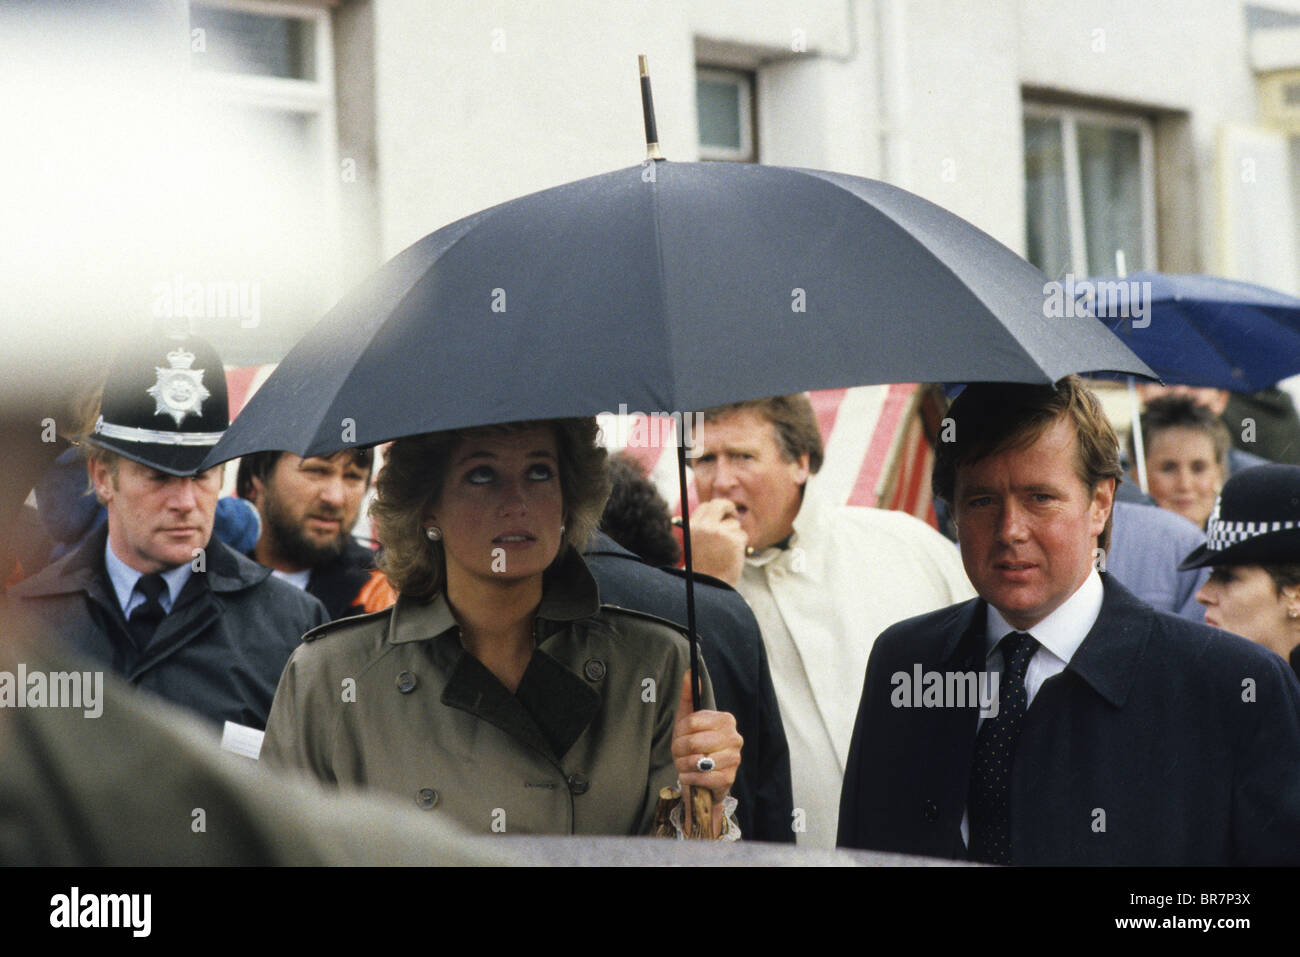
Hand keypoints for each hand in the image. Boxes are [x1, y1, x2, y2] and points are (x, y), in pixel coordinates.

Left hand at [672, 671, 741, 834]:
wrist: (702, 779)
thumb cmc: (694, 746)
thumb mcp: (688, 720)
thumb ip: (689, 694)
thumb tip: (689, 671)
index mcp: (725, 720)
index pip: (692, 721)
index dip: (679, 732)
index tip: (679, 736)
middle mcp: (734, 737)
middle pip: (693, 741)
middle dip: (679, 750)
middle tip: (679, 753)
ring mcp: (734, 758)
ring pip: (697, 760)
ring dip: (683, 765)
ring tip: (684, 764)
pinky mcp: (729, 778)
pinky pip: (702, 776)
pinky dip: (689, 778)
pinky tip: (688, 776)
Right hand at [685, 498, 747, 584]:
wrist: (708, 586)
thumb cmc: (703, 568)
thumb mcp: (697, 545)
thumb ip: (705, 528)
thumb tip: (722, 513)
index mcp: (692, 527)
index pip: (706, 506)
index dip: (717, 508)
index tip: (723, 512)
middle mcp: (705, 527)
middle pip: (721, 505)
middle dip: (730, 508)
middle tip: (734, 516)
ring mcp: (720, 533)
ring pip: (734, 524)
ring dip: (735, 535)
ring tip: (726, 552)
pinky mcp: (734, 540)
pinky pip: (742, 536)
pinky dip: (741, 545)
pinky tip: (732, 556)